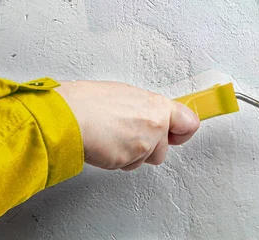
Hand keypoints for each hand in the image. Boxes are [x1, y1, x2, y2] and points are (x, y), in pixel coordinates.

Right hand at [55, 80, 199, 170]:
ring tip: (113, 137)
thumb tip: (148, 113)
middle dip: (149, 146)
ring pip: (146, 159)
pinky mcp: (129, 160)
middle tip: (130, 134)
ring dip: (133, 154)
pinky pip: (127, 165)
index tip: (178, 133)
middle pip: (164, 148)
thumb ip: (145, 108)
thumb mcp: (125, 94)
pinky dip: (117, 159)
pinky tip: (105, 145)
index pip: (189, 123)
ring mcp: (144, 145)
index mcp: (157, 106)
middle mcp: (156, 125)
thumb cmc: (88, 101)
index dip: (182, 131)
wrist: (69, 115)